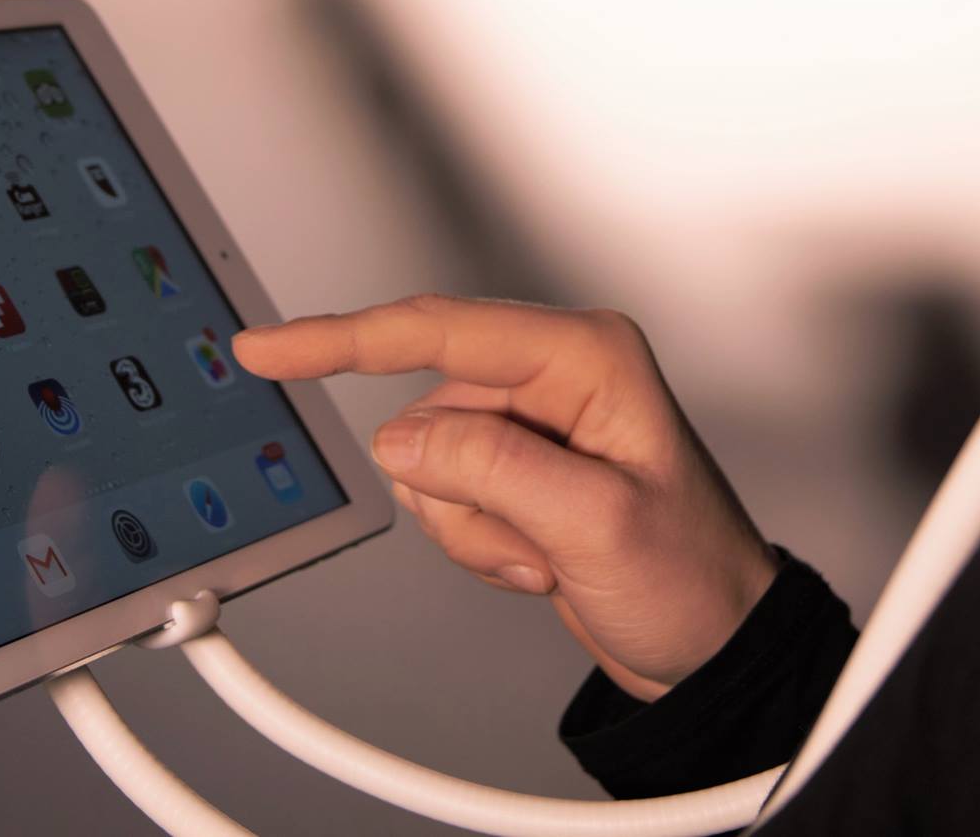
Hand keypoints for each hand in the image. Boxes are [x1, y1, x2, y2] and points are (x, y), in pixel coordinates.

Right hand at [233, 294, 779, 700]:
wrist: (713, 648)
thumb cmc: (693, 578)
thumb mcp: (598, 525)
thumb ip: (494, 471)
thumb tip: (399, 439)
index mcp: (584, 355)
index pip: (439, 331)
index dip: (343, 339)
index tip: (267, 348)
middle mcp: (552, 377)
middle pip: (426, 416)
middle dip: (467, 498)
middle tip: (542, 540)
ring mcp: (529, 426)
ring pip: (425, 468)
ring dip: (474, 530)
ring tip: (551, 553)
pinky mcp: (513, 471)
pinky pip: (442, 502)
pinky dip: (478, 546)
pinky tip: (541, 561)